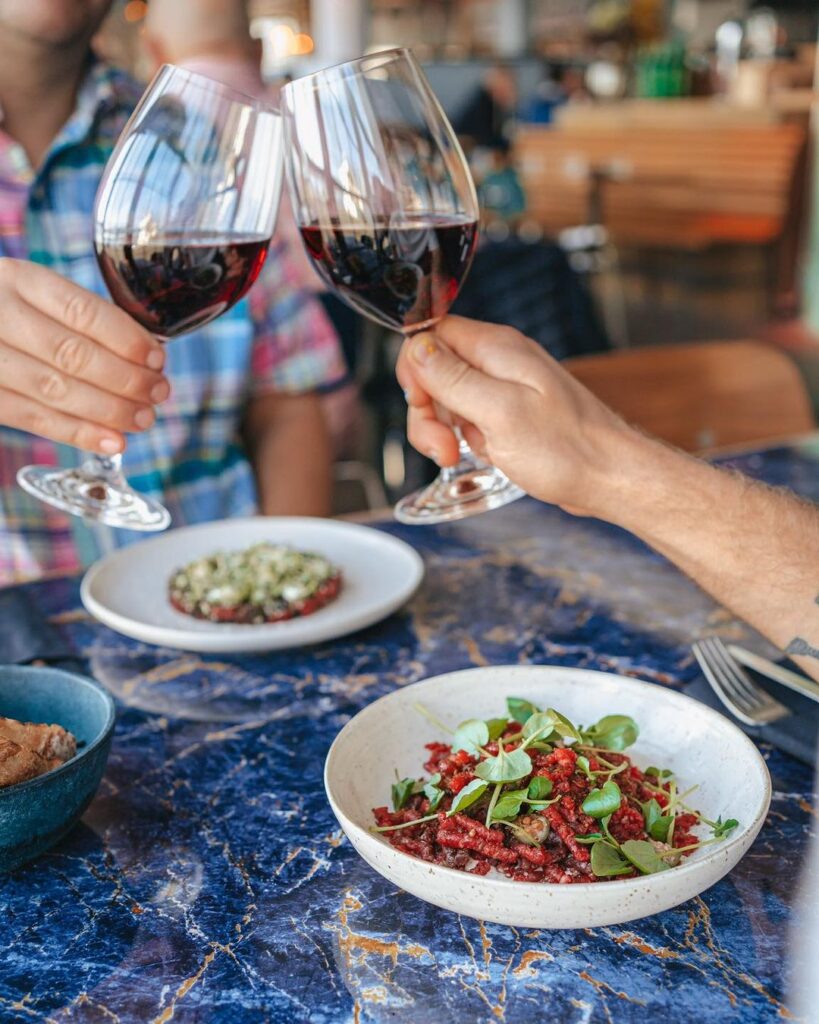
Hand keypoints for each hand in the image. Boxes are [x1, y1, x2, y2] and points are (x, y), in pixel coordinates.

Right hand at [0, 258, 168, 453]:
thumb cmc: (11, 313)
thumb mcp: (37, 296)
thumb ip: (82, 319)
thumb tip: (146, 357)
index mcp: (20, 280)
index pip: (82, 312)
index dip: (127, 339)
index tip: (157, 359)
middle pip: (72, 354)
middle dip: (126, 379)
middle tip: (158, 392)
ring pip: (56, 390)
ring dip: (109, 410)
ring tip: (143, 418)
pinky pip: (34, 419)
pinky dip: (79, 433)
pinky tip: (113, 441)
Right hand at [396, 316, 639, 517]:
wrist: (610, 477)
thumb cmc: (567, 449)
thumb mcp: (499, 412)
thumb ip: (454, 378)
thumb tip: (416, 346)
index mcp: (497, 349)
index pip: (431, 334)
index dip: (415, 369)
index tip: (422, 404)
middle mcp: (500, 362)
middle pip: (434, 371)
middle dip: (428, 411)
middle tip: (442, 446)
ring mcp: (505, 388)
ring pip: (449, 400)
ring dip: (446, 431)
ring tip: (465, 455)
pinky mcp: (511, 414)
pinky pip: (471, 420)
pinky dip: (469, 441)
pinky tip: (489, 455)